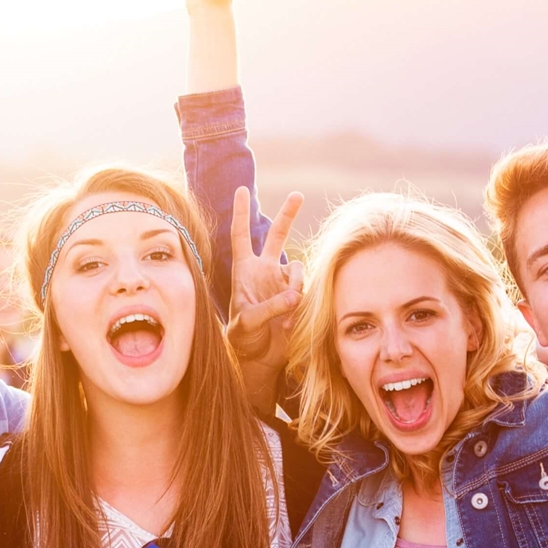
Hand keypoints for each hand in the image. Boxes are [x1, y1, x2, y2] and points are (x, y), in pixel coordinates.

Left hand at [226, 187, 304, 371]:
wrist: (258, 358)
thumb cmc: (242, 340)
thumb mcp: (247, 324)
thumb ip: (270, 308)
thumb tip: (295, 295)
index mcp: (244, 271)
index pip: (241, 236)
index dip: (241, 213)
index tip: (241, 189)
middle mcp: (264, 271)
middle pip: (276, 236)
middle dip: (288, 215)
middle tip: (297, 195)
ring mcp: (281, 282)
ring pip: (298, 268)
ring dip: (295, 285)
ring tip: (287, 311)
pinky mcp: (297, 296)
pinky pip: (306, 288)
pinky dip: (301, 302)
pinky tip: (290, 321)